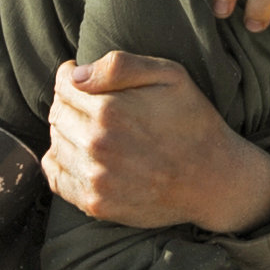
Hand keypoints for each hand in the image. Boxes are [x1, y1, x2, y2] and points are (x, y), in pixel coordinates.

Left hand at [48, 51, 269, 234]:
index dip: (70, 78)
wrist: (214, 179)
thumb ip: (120, 65)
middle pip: (57, 115)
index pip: (64, 87)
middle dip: (68, 104)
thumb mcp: (170, 75)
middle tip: (89, 105)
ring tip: (90, 130)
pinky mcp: (96, 204)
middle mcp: (97, 146)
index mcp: (110, 111)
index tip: (80, 80)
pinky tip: (80, 156)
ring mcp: (95, 178)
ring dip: (66, 134)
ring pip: (55, 145)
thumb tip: (75, 74)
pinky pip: (57, 179)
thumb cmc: (193, 121)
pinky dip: (60, 164)